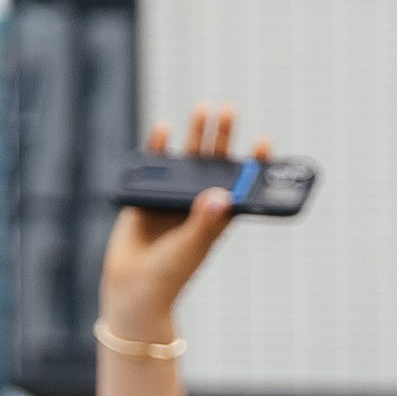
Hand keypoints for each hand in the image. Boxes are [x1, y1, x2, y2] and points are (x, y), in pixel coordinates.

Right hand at [99, 104, 261, 338]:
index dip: (254, 165)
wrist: (132, 287)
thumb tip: (221, 194)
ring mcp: (173, 199)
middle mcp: (199, 205)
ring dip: (195, 135)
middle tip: (230, 109)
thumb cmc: (171, 274)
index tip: (264, 141)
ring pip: (187, 161)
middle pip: (214, 165)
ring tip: (204, 107)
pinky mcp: (146, 196)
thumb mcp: (192, 247)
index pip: (242, 187)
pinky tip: (163, 127)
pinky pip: (153, 166)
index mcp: (218, 219)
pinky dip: (157, 147)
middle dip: (222, 138)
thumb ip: (205, 222)